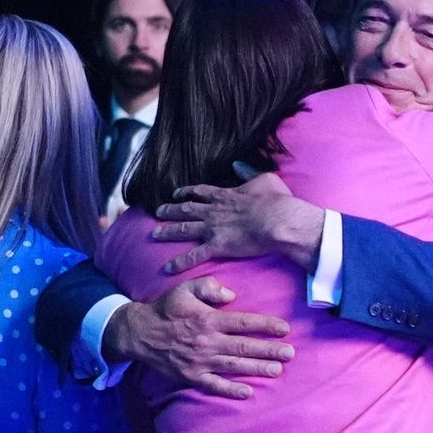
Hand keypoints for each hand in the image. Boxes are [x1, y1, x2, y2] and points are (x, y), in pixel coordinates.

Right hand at [103, 276, 294, 398]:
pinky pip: (214, 385)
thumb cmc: (166, 308)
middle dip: (269, 350)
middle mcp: (207, 341)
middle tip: (290, 353)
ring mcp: (199, 361)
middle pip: (244, 346)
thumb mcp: (185, 288)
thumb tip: (232, 295)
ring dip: (257, 368)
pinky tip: (248, 392)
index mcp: (208, 319)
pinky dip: (231, 390)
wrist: (138, 333)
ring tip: (277, 370)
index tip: (285, 328)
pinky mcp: (191, 377)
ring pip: (234, 366)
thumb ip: (209, 286)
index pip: (243, 322)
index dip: (265, 325)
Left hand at [152, 173, 324, 272]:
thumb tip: (238, 165)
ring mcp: (213, 228)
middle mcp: (214, 210)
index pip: (201, 192)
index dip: (187, 193)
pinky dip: (180, 261)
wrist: (277, 220)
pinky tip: (168, 267)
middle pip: (187, 209)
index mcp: (225, 195)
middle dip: (171, 210)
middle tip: (158, 212)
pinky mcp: (217, 245)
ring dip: (169, 231)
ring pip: (185, 229)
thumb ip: (248, 172)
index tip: (177, 194)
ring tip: (154, 233)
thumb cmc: (276, 200)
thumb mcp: (264, 179)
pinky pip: (194, 255)